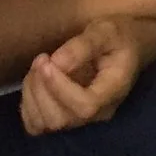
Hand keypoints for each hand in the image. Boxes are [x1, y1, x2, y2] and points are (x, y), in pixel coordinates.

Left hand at [21, 17, 153, 134]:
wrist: (128, 48)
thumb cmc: (119, 37)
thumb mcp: (106, 31)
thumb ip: (83, 45)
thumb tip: (56, 62)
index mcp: (113, 91)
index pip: (85, 106)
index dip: (60, 88)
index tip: (47, 61)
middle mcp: (98, 113)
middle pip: (60, 120)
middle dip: (41, 89)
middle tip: (42, 59)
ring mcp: (81, 120)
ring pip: (45, 124)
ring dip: (32, 95)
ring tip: (38, 67)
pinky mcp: (66, 118)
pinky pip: (37, 125)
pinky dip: (28, 105)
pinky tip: (35, 82)